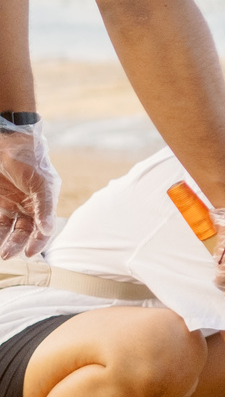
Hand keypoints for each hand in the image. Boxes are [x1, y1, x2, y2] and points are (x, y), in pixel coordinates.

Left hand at [0, 118, 59, 258]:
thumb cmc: (31, 160)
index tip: (27, 253)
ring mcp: (13, 204)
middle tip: (6, 255)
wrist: (10, 141)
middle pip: (23, 233)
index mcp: (44, 205)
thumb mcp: (42, 184)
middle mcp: (29, 208)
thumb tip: (47, 230)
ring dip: (3, 240)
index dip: (37, 243)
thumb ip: (45, 207)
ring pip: (8, 229)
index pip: (42, 230)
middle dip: (15, 245)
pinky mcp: (0, 202)